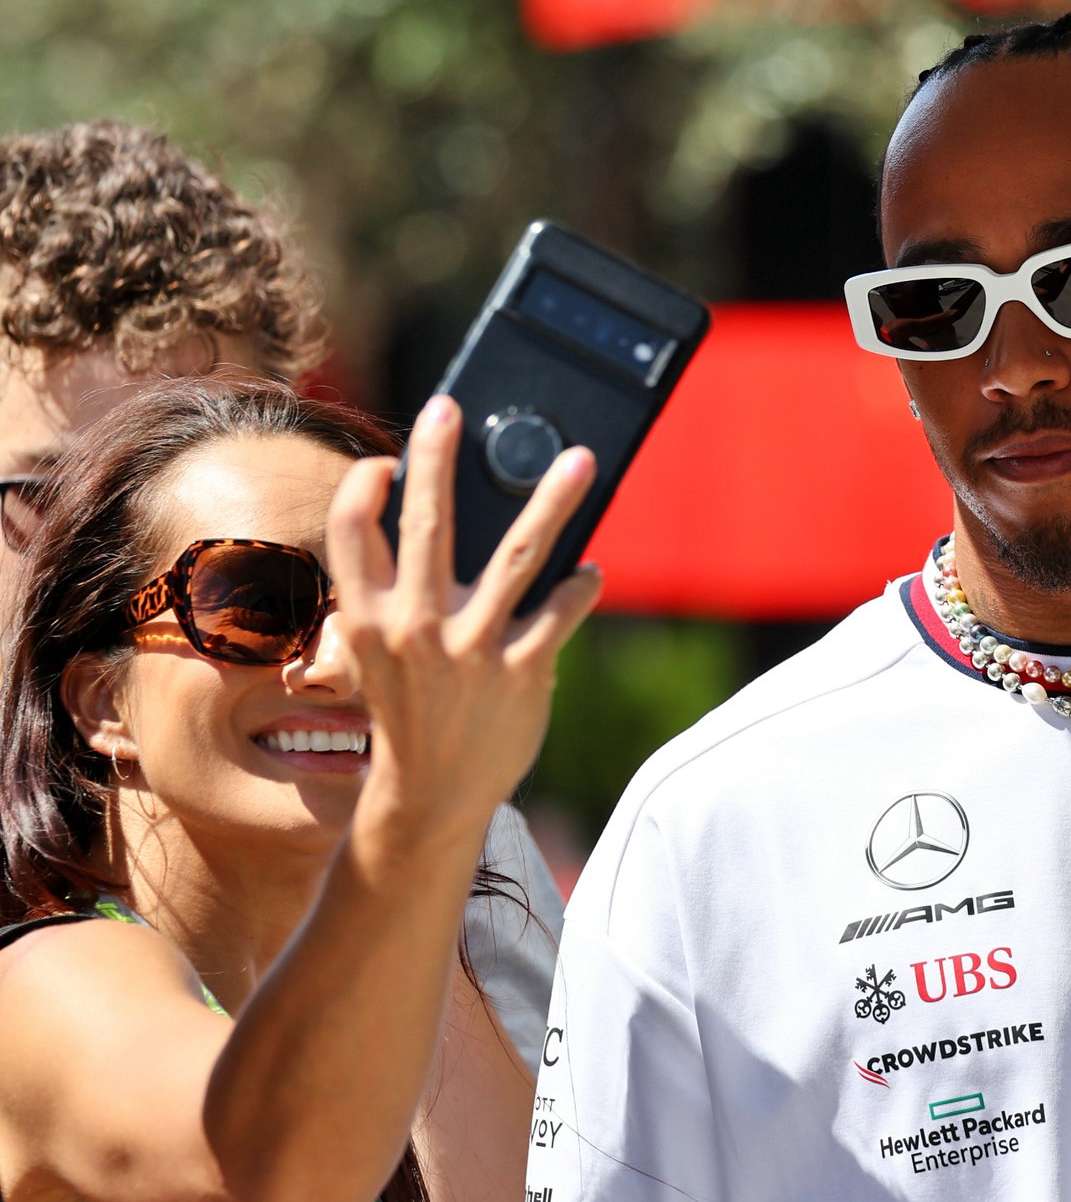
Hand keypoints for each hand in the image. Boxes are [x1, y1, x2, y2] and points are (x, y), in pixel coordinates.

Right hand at [326, 396, 600, 849]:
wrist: (432, 794)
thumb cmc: (410, 707)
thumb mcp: (381, 651)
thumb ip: (401, 590)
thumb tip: (445, 515)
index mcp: (370, 618)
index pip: (350, 533)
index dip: (363, 488)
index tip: (387, 462)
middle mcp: (416, 627)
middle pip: (429, 524)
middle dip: (436, 458)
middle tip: (449, 407)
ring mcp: (472, 649)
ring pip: (520, 555)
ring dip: (553, 501)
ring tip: (579, 460)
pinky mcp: (522, 671)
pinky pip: (561, 610)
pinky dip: (581, 585)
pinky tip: (589, 570)